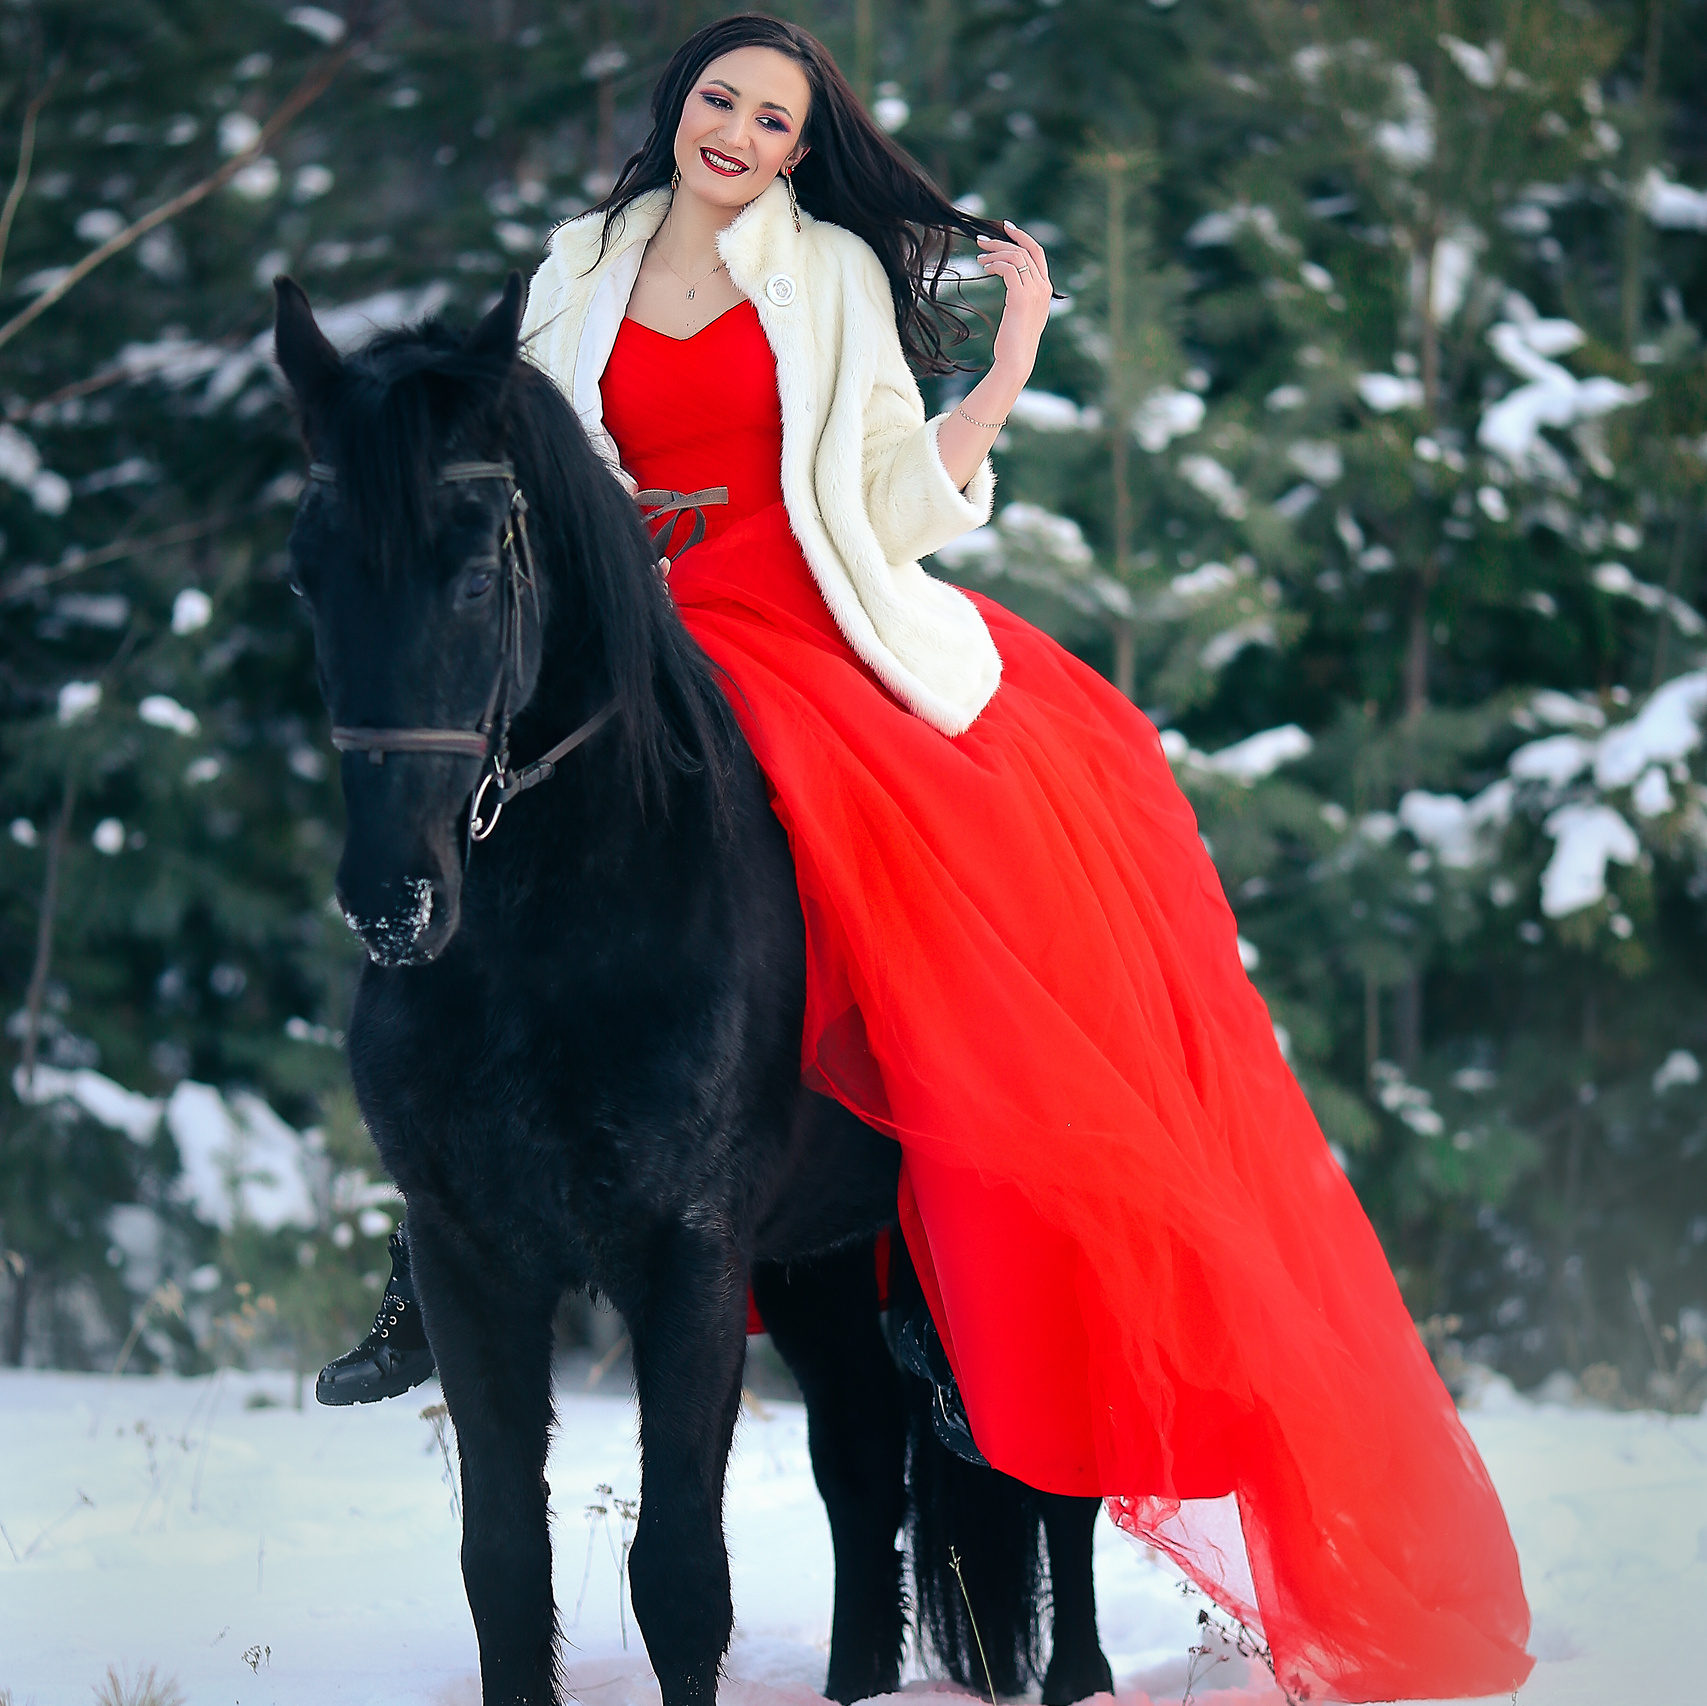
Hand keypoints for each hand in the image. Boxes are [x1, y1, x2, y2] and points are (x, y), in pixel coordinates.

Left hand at [977, 221, 1051, 384]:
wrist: (1016, 361)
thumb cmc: (1014, 342)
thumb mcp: (1022, 314)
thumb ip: (1022, 295)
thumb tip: (1009, 279)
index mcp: (1046, 290)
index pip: (1037, 253)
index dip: (1022, 237)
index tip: (1006, 228)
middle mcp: (1043, 288)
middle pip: (1025, 250)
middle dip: (1002, 240)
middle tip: (981, 240)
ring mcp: (1034, 292)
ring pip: (1016, 256)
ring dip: (995, 252)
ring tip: (979, 257)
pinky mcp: (1020, 297)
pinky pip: (1008, 268)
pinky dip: (994, 264)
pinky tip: (984, 269)